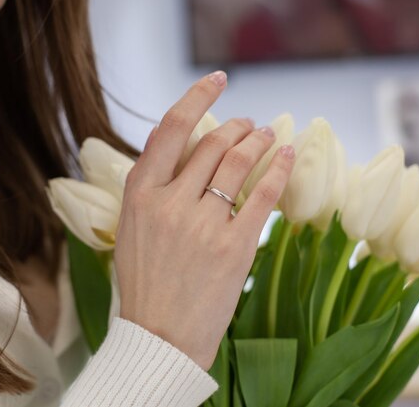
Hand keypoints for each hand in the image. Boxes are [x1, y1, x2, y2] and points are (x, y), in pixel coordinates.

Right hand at [114, 71, 294, 369]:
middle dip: (236, 126)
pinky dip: (279, 169)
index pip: (171, 129)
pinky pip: (264, 195)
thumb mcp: (131, 227)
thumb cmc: (144, 281)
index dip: (198, 97)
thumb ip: (149, 181)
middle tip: (250, 125)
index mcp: (140, 194)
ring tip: (269, 135)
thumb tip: (167, 135)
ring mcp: (203, 224)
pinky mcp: (235, 245)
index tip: (217, 81)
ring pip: (238, 163)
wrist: (159, 336)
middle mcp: (170, 202)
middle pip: (212, 143)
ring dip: (258, 141)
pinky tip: (287, 155)